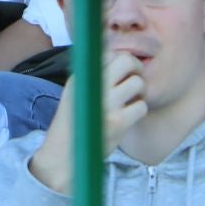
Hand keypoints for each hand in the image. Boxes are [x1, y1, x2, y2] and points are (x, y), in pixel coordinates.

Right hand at [27, 51, 146, 194]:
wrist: (63, 156)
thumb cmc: (72, 123)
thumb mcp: (74, 91)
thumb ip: (91, 73)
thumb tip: (112, 49)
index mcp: (80, 76)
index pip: (109, 51)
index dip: (120, 58)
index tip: (121, 71)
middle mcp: (91, 85)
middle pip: (127, 59)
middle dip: (136, 67)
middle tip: (133, 79)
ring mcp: (105, 104)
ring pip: (138, 82)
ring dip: (140, 91)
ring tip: (131, 100)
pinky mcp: (117, 123)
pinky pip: (141, 106)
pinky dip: (139, 110)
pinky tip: (129, 116)